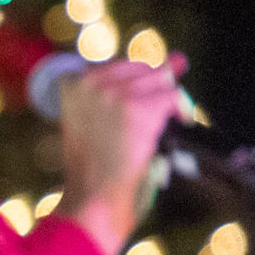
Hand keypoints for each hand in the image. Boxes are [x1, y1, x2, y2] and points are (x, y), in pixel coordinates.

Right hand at [53, 57, 187, 254]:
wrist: (93, 196)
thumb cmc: (93, 167)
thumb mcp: (91, 119)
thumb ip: (124, 88)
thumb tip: (179, 58)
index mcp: (72, 84)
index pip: (117, 65)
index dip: (134, 84)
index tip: (137, 103)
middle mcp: (91, 83)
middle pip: (141, 68)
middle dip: (152, 91)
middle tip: (147, 122)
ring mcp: (114, 95)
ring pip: (160, 80)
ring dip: (165, 103)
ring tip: (156, 127)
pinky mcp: (138, 109)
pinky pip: (173, 96)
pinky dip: (181, 109)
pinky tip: (180, 120)